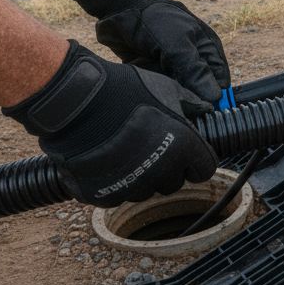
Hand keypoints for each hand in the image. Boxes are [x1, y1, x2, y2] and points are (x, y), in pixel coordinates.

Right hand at [3, 41, 218, 206]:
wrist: (77, 102)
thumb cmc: (124, 90)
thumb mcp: (166, 88)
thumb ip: (191, 102)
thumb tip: (205, 108)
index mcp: (183, 148)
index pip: (204, 170)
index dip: (196, 161)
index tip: (187, 154)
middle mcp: (161, 172)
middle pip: (173, 183)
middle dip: (166, 169)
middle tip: (150, 148)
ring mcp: (132, 187)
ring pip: (145, 191)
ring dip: (140, 177)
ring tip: (125, 153)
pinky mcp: (105, 195)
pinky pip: (117, 196)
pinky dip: (113, 184)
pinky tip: (106, 164)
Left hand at [72, 0, 229, 102]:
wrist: (122, 8)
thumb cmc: (155, 20)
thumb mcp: (177, 44)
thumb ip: (195, 71)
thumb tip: (215, 98)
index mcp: (209, 51)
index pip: (219, 84)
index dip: (212, 98)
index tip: (199, 106)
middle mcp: (194, 62)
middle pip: (197, 93)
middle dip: (182, 92)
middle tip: (168, 83)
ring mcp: (174, 69)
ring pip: (175, 92)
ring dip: (162, 87)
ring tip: (151, 69)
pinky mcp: (156, 74)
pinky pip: (157, 89)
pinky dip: (149, 84)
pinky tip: (141, 70)